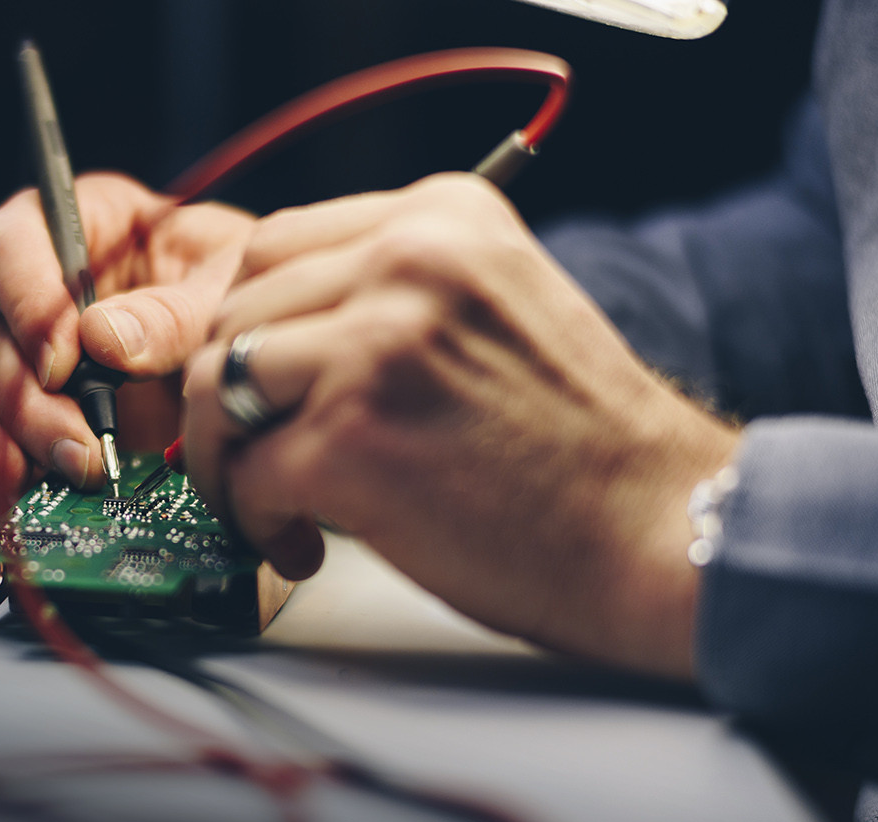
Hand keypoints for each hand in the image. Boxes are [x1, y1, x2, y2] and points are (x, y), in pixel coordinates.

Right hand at [0, 173, 254, 511]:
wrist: (270, 367)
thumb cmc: (252, 297)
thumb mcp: (234, 287)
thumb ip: (176, 312)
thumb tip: (104, 341)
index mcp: (85, 227)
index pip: (11, 244)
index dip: (24, 301)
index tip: (64, 360)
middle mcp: (44, 291)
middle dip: (29, 403)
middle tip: (80, 450)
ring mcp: (33, 360)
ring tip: (24, 486)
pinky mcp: (36, 420)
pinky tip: (23, 506)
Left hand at [181, 173, 738, 675]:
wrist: (657, 528)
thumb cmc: (577, 442)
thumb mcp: (496, 307)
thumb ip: (396, 293)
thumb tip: (268, 334)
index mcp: (443, 218)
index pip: (275, 245)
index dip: (246, 325)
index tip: (256, 384)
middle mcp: (406, 262)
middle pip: (233, 313)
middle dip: (225, 396)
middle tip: (249, 456)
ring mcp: (375, 345)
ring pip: (219, 385)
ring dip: (225, 459)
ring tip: (268, 507)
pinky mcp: (352, 436)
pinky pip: (248, 474)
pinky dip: (257, 522)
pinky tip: (304, 547)